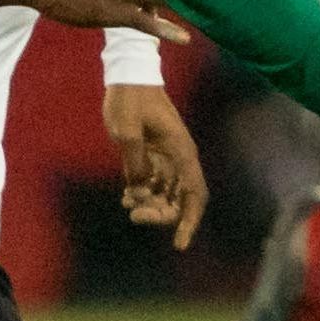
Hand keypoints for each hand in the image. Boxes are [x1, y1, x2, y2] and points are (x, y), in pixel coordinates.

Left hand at [102, 83, 207, 248]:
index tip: (179, 244)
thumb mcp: (127, 131)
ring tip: (127, 202)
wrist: (128, 76)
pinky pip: (151, 184)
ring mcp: (165, 158)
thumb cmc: (130, 100)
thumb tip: (140, 189)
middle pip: (179, 199)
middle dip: (161, 214)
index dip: (189, 221)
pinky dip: (141, 194)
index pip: (194, 195)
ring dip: (149, 205)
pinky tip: (126, 197)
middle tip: (135, 215)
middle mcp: (178, 158)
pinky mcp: (151, 155)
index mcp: (181, 152)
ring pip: (164, 194)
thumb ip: (135, 163)